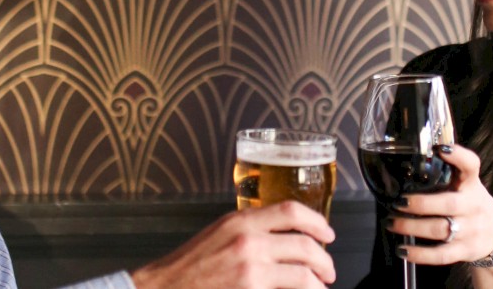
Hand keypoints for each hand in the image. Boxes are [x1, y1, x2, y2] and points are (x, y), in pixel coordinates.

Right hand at [130, 200, 336, 288]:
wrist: (163, 287)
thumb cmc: (190, 265)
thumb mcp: (221, 233)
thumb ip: (251, 229)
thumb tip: (285, 237)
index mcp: (241, 220)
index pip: (291, 211)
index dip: (317, 222)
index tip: (327, 233)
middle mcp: (248, 240)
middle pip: (304, 244)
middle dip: (324, 260)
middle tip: (328, 270)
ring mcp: (250, 267)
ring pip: (303, 273)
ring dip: (318, 282)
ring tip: (320, 287)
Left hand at [387, 144, 492, 265]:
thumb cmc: (471, 204)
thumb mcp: (467, 185)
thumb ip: (447, 174)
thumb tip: (409, 162)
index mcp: (471, 185)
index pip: (470, 166)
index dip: (458, 156)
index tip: (439, 149)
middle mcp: (472, 206)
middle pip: (448, 204)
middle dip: (420, 204)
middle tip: (398, 202)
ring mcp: (470, 230)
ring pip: (440, 230)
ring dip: (411, 227)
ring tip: (391, 223)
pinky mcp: (464, 251)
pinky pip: (441, 255)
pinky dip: (420, 254)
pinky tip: (402, 250)